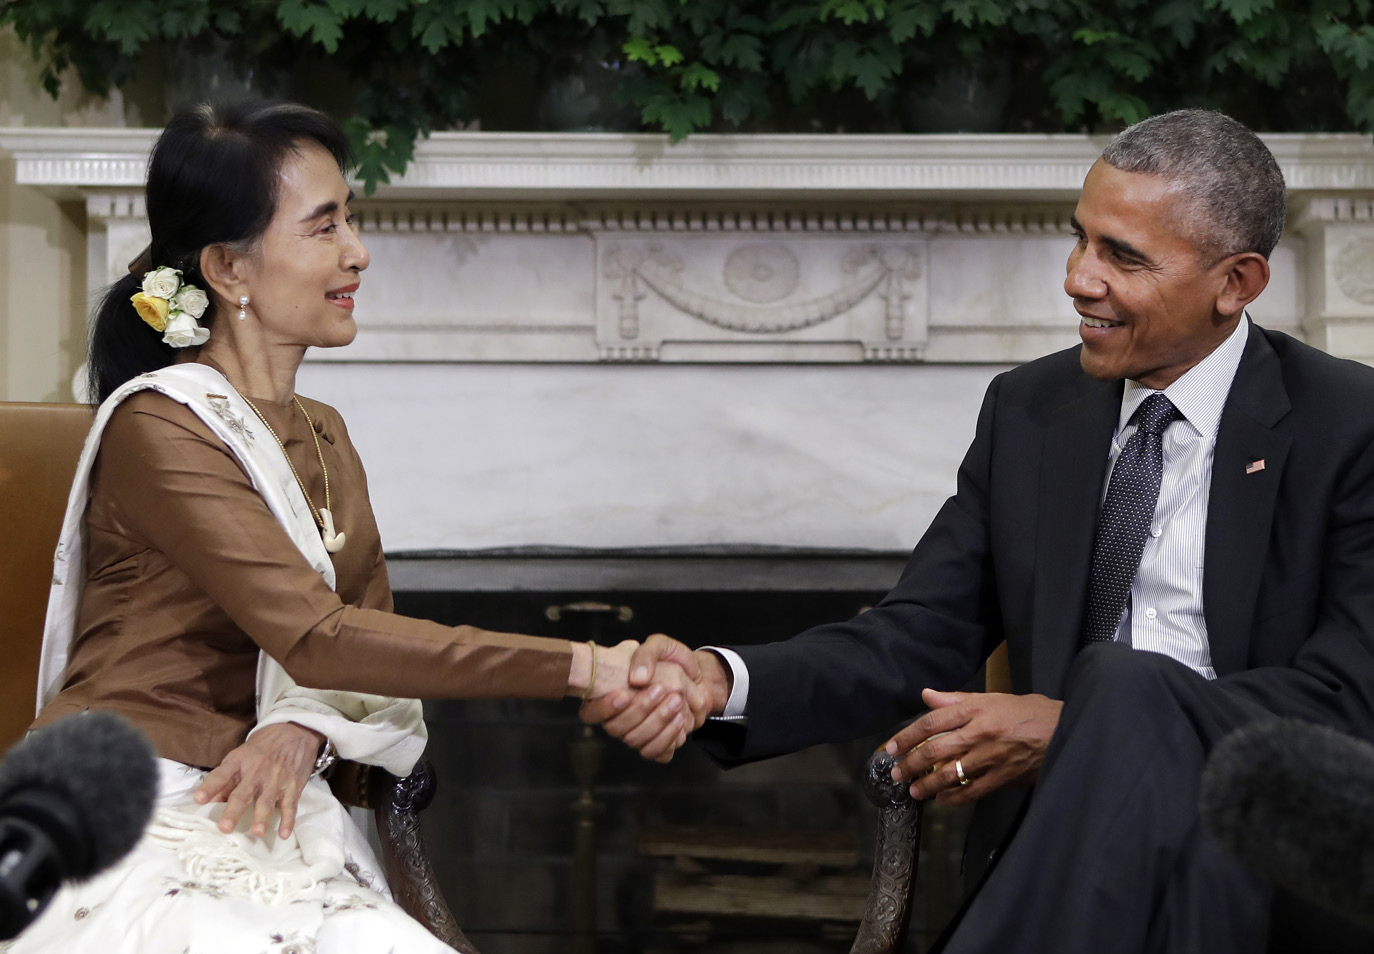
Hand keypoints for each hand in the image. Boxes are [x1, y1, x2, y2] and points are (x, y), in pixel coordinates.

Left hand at [194, 721, 324, 838]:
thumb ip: (226, 778)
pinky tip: (284, 834)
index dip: (211, 786)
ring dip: (262, 817)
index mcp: (240, 761)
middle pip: (243, 793)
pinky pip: (290, 805)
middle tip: (225, 828)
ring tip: (257, 832)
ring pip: (267, 801)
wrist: (296, 731)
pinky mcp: (293, 786)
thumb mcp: (241, 755)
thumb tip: (210, 800)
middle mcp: (257, 771)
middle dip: (234, 811)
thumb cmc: (263, 746)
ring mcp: (277, 779)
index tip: (199, 799)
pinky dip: (288, 820)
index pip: (222, 774)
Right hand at [580, 634, 729, 761]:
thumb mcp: (659, 647)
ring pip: (635, 741)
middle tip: (661, 690)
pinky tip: (679, 719)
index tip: (623, 694)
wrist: (695, 677)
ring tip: (675, 702)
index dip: (602, 709)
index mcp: (609, 695)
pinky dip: (668, 737)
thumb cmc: (671, 661)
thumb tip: (637, 678)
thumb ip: (645, 654)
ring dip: (656, 722)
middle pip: (614, 728)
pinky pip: (655, 752)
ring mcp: (636, 734)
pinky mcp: (656, 745)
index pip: (589, 713)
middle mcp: (618, 719)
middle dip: (639, 710)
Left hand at [884, 688, 1062, 805]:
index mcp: (977, 709)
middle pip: (935, 749)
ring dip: (927, 785)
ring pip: (950, 773)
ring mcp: (992, 757)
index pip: (931, 722)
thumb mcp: (994, 698)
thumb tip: (927, 695)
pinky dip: (953, 798)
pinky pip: (972, 791)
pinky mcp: (1003, 777)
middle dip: (911, 763)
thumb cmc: (1030, 712)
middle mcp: (980, 732)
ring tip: (914, 790)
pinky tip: (941, 801)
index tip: (892, 747)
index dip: (907, 735)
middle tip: (897, 772)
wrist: (1066, 731)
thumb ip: (957, 699)